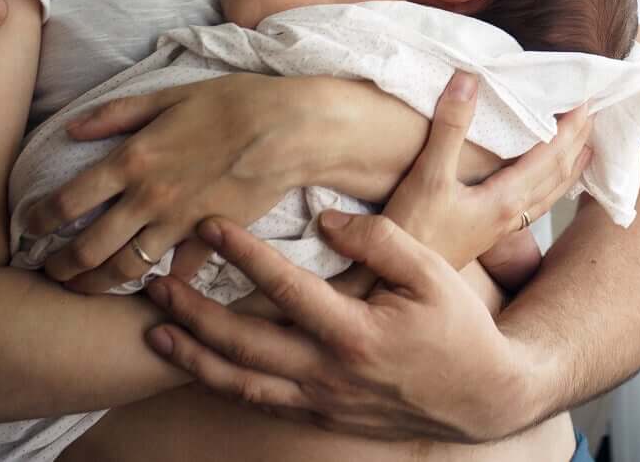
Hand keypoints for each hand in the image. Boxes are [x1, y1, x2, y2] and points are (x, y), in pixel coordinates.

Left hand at [23, 74, 324, 293]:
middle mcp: (149, 198)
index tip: (29, 227)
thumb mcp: (168, 95)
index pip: (69, 200)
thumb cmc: (232, 102)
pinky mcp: (211, 237)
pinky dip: (161, 283)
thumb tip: (71, 128)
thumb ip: (116, 113)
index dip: (41, 219)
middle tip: (48, 273)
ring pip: (126, 269)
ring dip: (97, 284)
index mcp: (133, 159)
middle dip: (62, 267)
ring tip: (81, 288)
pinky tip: (148, 287)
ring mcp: (180, 223)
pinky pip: (178, 272)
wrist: (289, 128)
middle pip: (90, 248)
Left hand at [143, 213, 526, 442]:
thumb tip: (326, 221)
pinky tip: (199, 366)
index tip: (209, 224)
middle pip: (244, 345)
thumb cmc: (459, 326)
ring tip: (154, 332)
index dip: (243, 256)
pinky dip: (224, 385)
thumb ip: (379, 240)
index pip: (285, 289)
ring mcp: (323, 401)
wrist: (485, 396)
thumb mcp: (432, 271)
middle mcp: (330, 373)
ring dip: (193, 358)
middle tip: (154, 283)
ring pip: (242, 384)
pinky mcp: (322, 417)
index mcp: (356, 333)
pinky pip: (261, 403)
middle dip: (193, 314)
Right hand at [381, 73, 593, 269]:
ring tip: (585, 148)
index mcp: (505, 199)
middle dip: (578, 142)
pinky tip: (543, 185)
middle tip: (594, 112)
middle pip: (559, 174)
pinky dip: (549, 187)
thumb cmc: (412, 230)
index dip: (570, 128)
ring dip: (570, 167)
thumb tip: (469, 80)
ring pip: (550, 193)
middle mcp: (512, 215)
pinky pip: (534, 205)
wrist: (396, 283)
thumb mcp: (428, 175)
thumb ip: (450, 128)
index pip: (550, 156)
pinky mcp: (489, 234)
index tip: (586, 99)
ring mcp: (502, 227)